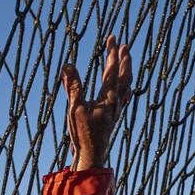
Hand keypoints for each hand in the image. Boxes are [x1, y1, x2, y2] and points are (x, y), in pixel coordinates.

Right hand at [62, 35, 132, 170]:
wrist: (92, 156)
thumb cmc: (83, 134)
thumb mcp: (75, 109)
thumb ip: (73, 87)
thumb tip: (68, 66)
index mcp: (109, 98)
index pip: (112, 69)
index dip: (112, 52)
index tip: (113, 37)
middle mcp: (116, 102)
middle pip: (125, 76)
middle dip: (124, 60)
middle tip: (124, 46)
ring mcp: (116, 110)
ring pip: (126, 87)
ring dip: (126, 72)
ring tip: (126, 62)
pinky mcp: (113, 117)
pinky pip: (123, 97)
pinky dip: (124, 86)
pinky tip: (121, 87)